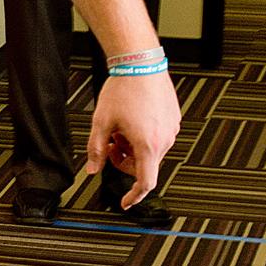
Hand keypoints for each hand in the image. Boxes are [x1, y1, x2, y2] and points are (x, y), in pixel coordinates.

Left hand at [84, 70, 181, 203]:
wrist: (141, 63)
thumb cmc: (123, 89)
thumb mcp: (101, 123)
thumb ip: (96, 150)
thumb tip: (92, 170)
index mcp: (147, 144)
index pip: (145, 182)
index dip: (134, 196)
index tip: (126, 202)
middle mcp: (164, 139)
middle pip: (144, 166)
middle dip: (125, 161)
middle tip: (111, 145)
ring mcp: (172, 128)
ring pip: (151, 152)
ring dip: (134, 148)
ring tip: (121, 128)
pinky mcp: (174, 119)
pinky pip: (159, 137)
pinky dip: (144, 137)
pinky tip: (133, 120)